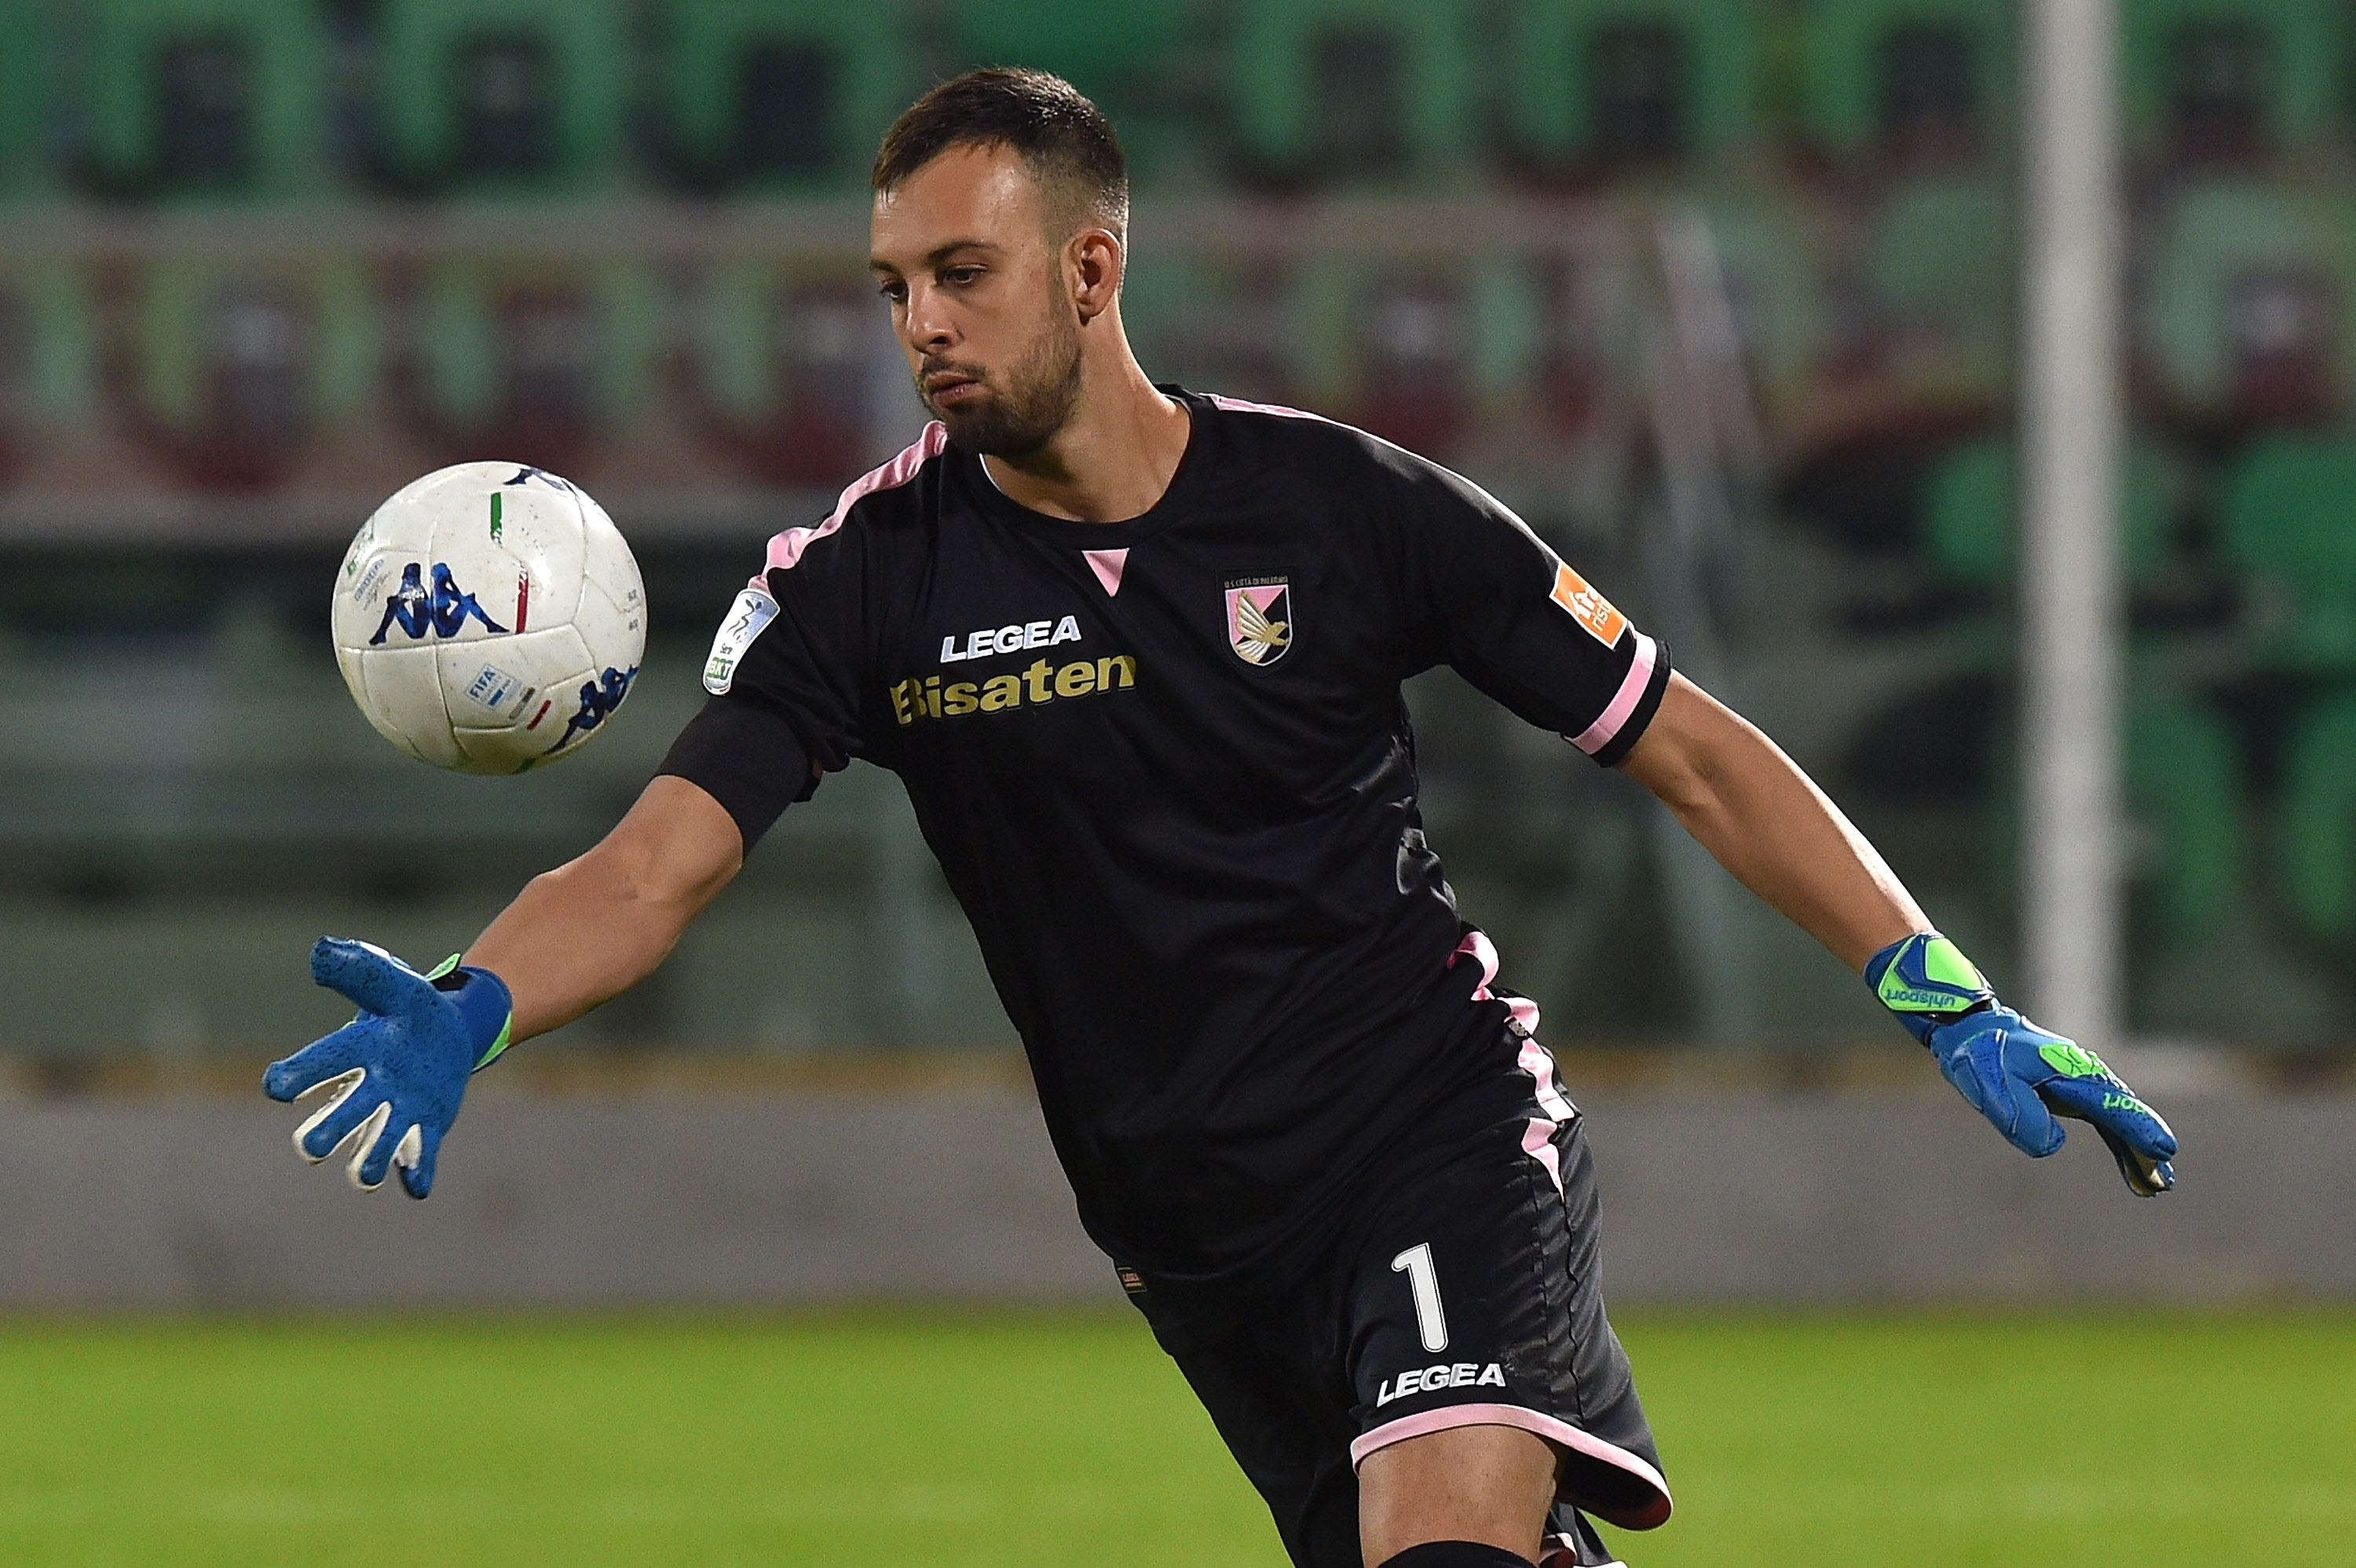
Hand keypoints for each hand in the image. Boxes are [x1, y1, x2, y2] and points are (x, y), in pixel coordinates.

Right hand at [262, 938, 511, 1197]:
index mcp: (353, 1053)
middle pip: (337, 1121)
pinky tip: (416, 1183)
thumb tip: (320, 951)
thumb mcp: (391, 981)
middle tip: (312, 1146)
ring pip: (374, 1150)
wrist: (453, 1032)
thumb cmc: (410, 1008)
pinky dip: (415, 1176)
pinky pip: (419, 1162)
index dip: (293, 1077)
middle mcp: (368, 1091)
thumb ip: (358, 968)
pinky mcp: (427, 1131)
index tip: (278, 1086)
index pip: (313, 1067)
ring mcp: (397, 1114)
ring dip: (366, 1162)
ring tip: (362, 1173)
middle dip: (321, 1135)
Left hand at [1923, 1007, 2178, 1195]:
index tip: (2162, 1149)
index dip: (2136, 1127)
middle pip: (2124, 1114)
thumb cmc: (1984, 1056)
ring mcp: (2082, 1085)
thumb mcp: (1995, 1087)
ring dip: (2137, 1152)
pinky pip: (2106, 1122)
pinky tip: (2133, 1170)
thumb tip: (2054, 1145)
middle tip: (2164, 1181)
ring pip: (2119, 1122)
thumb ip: (2023, 1117)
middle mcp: (2084, 1076)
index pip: (2110, 1103)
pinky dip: (2121, 1144)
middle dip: (2145, 1145)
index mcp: (2069, 1070)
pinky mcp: (2074, 1095)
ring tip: (2158, 1186)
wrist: (1974, 1032)